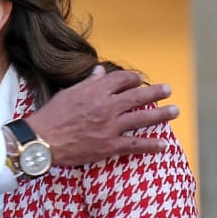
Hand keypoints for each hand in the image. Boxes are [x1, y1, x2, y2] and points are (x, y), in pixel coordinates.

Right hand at [26, 65, 177, 165]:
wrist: (41, 141)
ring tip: (174, 111)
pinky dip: (151, 145)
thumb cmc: (51, 116)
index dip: (134, 79)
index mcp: (96, 91)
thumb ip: (88, 83)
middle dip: (156, 92)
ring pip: (142, 117)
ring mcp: (110, 126)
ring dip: (161, 114)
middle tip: (168, 90)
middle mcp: (107, 106)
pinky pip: (135, 144)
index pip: (122, 79)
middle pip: (138, 96)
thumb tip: (100, 71)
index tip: (139, 81)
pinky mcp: (109, 145)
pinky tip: (164, 145)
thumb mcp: (69, 93)